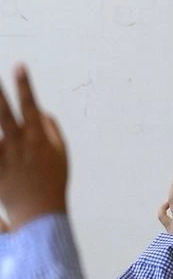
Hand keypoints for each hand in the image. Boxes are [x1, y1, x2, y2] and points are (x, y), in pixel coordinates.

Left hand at [0, 65, 67, 229]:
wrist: (40, 213)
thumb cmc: (52, 182)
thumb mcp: (61, 154)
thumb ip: (52, 130)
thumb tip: (42, 112)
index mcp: (39, 138)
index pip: (31, 105)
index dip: (25, 85)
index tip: (19, 65)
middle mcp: (20, 144)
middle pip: (4, 113)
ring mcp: (5, 156)